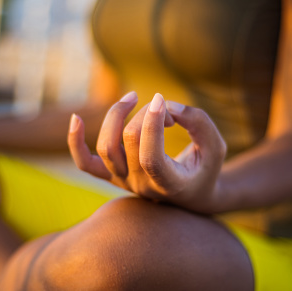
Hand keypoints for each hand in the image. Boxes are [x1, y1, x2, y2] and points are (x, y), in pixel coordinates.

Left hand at [67, 92, 226, 212]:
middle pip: (130, 142)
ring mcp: (124, 182)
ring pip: (105, 148)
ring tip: (133, 97)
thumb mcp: (215, 147)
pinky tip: (75, 118)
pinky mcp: (113, 175)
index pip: (151, 157)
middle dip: (145, 114)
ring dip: (116, 115)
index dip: (152, 125)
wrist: (191, 194)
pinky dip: (76, 142)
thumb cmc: (205, 168)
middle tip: (163, 107)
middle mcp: (142, 186)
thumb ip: (198, 123)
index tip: (162, 100)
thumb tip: (165, 105)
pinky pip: (85, 163)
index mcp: (170, 184)